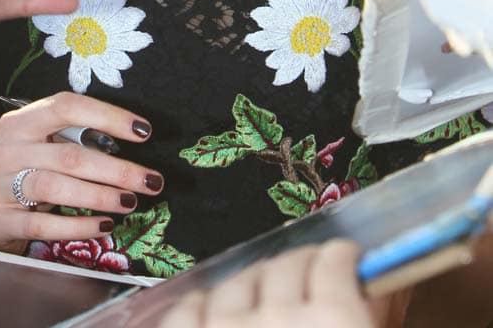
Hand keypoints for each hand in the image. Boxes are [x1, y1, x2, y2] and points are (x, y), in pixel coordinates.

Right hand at [0, 92, 163, 252]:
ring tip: (129, 202)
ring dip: (99, 196)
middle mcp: (5, 148)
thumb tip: (130, 140)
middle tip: (150, 180)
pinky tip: (103, 225)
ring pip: (54, 187)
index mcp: (19, 121)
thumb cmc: (21, 172)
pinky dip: (77, 225)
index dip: (107, 116)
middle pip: (68, 155)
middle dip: (116, 169)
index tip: (143, 131)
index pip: (66, 107)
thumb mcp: (39, 147)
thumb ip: (71, 139)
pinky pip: (42, 224)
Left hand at [163, 241, 379, 327]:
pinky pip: (192, 306)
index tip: (345, 260)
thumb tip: (385, 281)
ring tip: (266, 301)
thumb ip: (378, 316)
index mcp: (337, 325)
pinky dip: (205, 305)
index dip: (342, 257)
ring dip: (255, 285)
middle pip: (288, 264)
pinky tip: (217, 313)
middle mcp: (281, 321)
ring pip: (240, 278)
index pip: (335, 261)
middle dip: (303, 266)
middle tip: (310, 280)